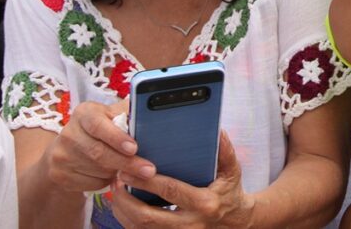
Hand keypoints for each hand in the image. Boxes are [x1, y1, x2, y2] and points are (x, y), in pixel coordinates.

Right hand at [44, 100, 153, 193]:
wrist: (67, 150)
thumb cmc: (100, 129)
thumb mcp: (111, 115)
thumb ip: (128, 114)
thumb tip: (150, 115)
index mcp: (84, 113)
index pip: (98, 125)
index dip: (117, 138)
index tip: (134, 148)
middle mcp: (68, 133)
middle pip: (99, 152)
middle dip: (127, 163)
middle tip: (148, 171)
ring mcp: (61, 156)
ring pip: (98, 170)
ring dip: (118, 172)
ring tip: (129, 168)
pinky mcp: (60, 175)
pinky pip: (92, 183)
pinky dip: (107, 181)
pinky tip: (112, 175)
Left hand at [112, 130, 254, 227]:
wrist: (234, 224)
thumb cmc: (230, 193)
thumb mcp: (232, 171)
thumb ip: (225, 151)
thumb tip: (217, 131)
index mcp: (204, 203)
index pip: (170, 191)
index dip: (146, 182)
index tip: (128, 170)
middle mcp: (190, 224)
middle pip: (148, 216)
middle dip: (126, 200)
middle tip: (116, 180)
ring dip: (123, 211)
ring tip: (115, 191)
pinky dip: (127, 221)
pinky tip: (122, 206)